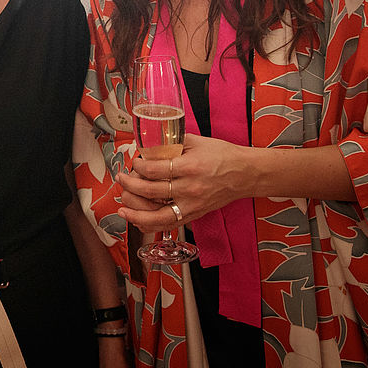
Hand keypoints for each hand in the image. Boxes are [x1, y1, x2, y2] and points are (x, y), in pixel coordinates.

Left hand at [118, 134, 245, 232]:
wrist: (246, 174)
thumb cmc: (223, 156)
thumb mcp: (197, 142)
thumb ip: (172, 142)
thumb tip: (149, 143)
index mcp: (190, 167)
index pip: (155, 169)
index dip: (139, 166)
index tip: (135, 161)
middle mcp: (190, 189)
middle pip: (151, 191)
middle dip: (130, 185)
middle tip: (122, 178)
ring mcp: (192, 205)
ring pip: (158, 216)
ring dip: (136, 213)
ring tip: (122, 207)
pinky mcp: (195, 215)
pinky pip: (170, 224)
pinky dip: (151, 225)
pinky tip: (138, 221)